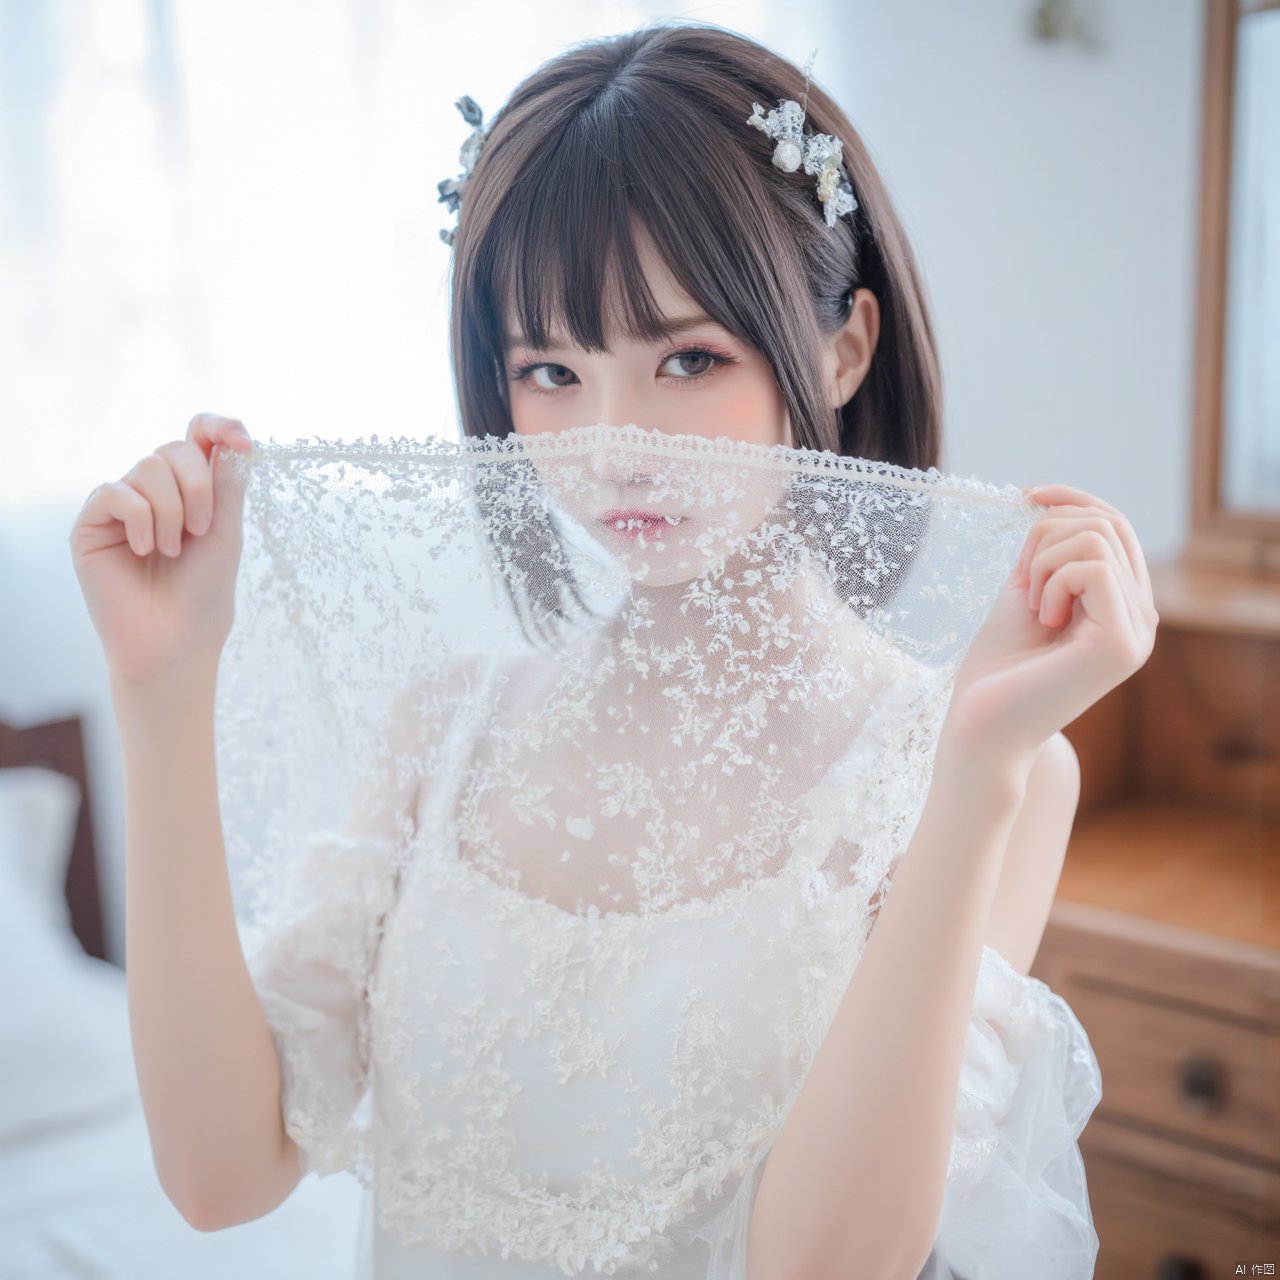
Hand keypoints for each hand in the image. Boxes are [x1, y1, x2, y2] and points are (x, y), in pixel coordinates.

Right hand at [69, 413, 253, 689]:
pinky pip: (115, 492)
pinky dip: (139, 517)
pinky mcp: (92, 523)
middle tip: (203, 530)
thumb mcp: (226, 534)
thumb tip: (233, 441)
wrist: (174, 641)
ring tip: (173, 550)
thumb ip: (227, 486)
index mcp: (193, 491)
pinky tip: (144, 549)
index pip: (200, 438)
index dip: (219, 428)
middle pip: (175, 449)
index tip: (241, 441)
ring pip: (148, 467)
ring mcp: (123, 505)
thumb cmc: (204, 593)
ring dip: (172, 510)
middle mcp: (156, 492)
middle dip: (198, 485)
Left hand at [938, 483, 1158, 775]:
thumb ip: (1049, 556)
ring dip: (1045, 559)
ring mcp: (1137, 633)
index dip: (1071, 499)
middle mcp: (1141, 618)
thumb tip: (1052, 505)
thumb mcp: (1024, 594)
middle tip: (1020, 580)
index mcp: (1120, 606)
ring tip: (1031, 605)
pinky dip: (1053, 579)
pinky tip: (1041, 617)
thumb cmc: (995, 670)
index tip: (1026, 494)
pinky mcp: (1122, 645)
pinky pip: (1095, 567)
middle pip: (1109, 523)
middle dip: (1047, 533)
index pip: (1114, 526)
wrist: (979, 726)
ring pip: (1099, 537)